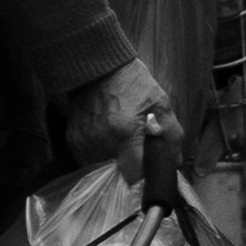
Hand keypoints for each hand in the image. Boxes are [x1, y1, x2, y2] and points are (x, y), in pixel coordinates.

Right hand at [58, 56, 176, 173]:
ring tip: (123, 150)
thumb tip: (173, 163)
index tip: (149, 174)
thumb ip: (171, 136)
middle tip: (138, 159)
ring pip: (100, 169)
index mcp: (125, 133)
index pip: (133, 173)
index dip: (143, 177)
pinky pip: (87, 160)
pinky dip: (99, 158)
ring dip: (113, 166)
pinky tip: (109, 145)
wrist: (98, 68)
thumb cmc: (134, 85)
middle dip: (129, 171)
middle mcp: (100, 142)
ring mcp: (83, 142)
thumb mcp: (161, 105)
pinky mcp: (71, 140)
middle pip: (116, 174)